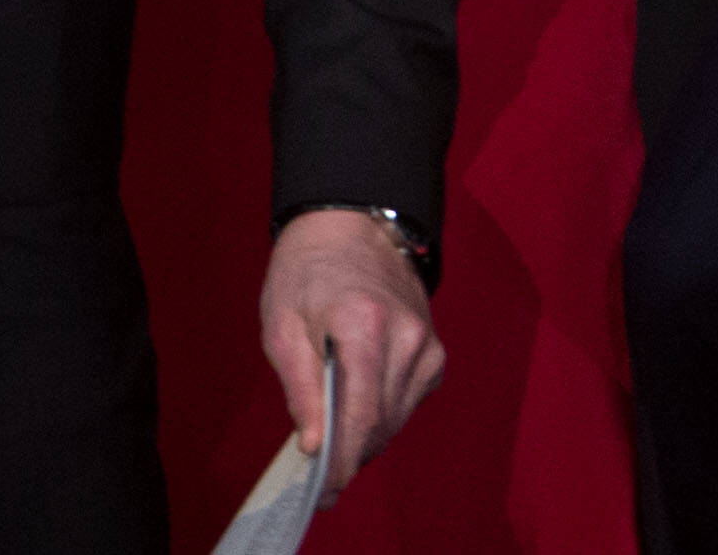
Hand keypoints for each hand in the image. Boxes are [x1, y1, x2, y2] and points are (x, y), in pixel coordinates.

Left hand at [260, 207, 442, 489]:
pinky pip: (411, 400)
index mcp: (365, 325)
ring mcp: (426, 342)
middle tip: (319, 469)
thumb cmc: (307, 274)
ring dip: (366, 436)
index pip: (362, 414)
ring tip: (335, 435)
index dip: (344, 460)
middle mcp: (407, 335)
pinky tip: (360, 402)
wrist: (352, 227)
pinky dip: (385, 414)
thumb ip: (300, 388)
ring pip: (398, 417)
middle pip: (382, 422)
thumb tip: (314, 445)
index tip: (325, 489)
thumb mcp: (282, 326)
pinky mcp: (435, 350)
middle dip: (350, 453)